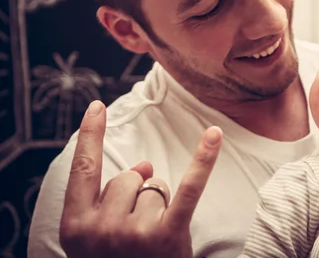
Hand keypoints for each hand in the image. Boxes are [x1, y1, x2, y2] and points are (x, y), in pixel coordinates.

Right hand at [59, 100, 221, 257]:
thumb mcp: (100, 241)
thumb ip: (112, 199)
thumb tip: (143, 163)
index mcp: (76, 228)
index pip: (84, 170)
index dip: (90, 136)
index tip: (97, 107)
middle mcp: (100, 230)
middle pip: (130, 178)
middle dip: (139, 194)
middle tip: (139, 231)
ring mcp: (132, 234)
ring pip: (155, 186)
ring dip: (160, 205)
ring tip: (154, 239)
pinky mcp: (167, 237)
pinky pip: (187, 189)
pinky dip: (203, 161)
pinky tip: (214, 135)